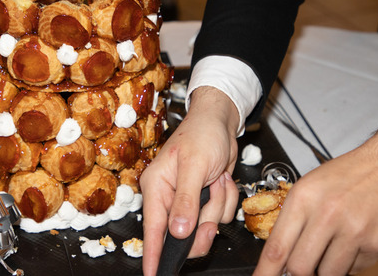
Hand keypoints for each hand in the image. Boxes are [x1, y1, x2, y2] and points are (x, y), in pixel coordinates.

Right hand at [141, 87, 240, 275]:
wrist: (221, 121)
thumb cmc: (202, 133)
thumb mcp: (195, 166)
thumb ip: (186, 200)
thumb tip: (178, 231)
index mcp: (156, 187)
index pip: (152, 229)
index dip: (153, 255)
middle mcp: (169, 196)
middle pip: (182, 234)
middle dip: (202, 224)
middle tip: (210, 217)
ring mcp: (188, 199)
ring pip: (205, 225)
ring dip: (217, 204)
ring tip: (216, 180)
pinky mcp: (204, 199)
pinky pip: (218, 215)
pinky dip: (225, 199)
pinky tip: (221, 180)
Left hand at [254, 126, 377, 274]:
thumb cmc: (347, 176)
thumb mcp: (309, 188)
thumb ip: (292, 221)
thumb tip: (279, 257)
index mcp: (304, 198)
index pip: (277, 246)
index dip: (266, 271)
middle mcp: (328, 215)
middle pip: (300, 268)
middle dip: (297, 273)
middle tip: (301, 267)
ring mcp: (354, 231)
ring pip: (328, 274)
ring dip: (324, 269)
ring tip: (330, 248)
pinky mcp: (377, 244)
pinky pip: (354, 269)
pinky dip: (349, 263)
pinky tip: (352, 241)